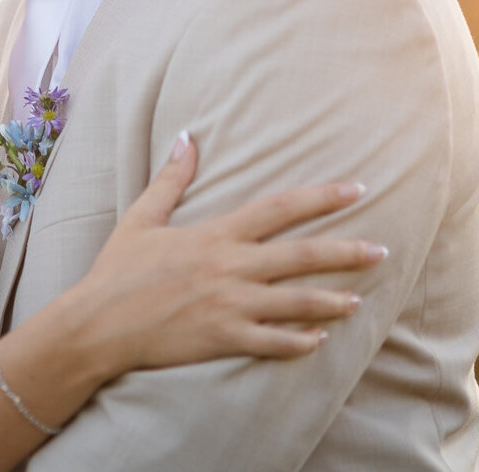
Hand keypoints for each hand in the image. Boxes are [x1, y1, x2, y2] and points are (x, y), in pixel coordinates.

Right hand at [76, 132, 385, 375]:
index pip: (279, 209)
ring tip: (357, 299)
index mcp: (214, 235)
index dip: (321, 197)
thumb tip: (186, 137)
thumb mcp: (142, 217)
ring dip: (331, 300)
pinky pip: (273, 342)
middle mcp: (229, 268)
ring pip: (296, 303)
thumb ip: (171, 179)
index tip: (355, 189)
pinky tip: (320, 340)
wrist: (97, 324)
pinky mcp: (223, 340)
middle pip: (302, 256)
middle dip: (346, 252)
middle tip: (381, 251)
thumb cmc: (117, 270)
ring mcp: (229, 307)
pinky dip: (300, 342)